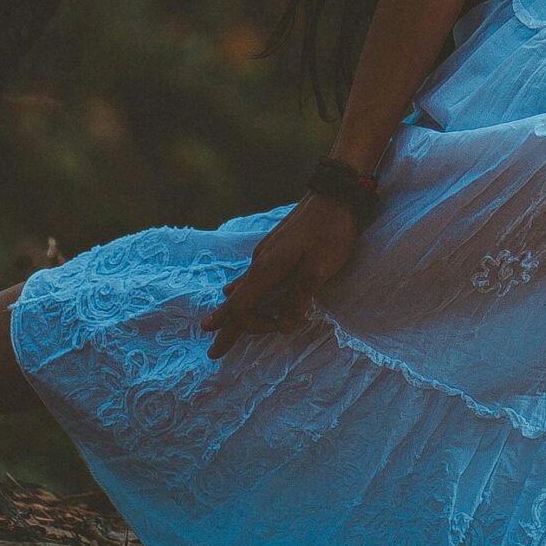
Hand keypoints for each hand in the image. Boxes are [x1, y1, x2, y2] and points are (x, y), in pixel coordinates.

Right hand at [201, 195, 357, 358]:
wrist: (335, 193)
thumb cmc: (330, 231)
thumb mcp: (319, 268)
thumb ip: (298, 298)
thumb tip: (283, 326)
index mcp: (266, 268)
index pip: (242, 307)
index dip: (254, 326)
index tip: (279, 327)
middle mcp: (260, 261)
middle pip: (235, 300)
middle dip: (224, 326)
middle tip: (211, 352)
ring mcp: (266, 252)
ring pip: (241, 287)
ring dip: (228, 309)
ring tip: (213, 324)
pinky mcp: (275, 247)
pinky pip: (250, 275)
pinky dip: (239, 290)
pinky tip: (231, 289)